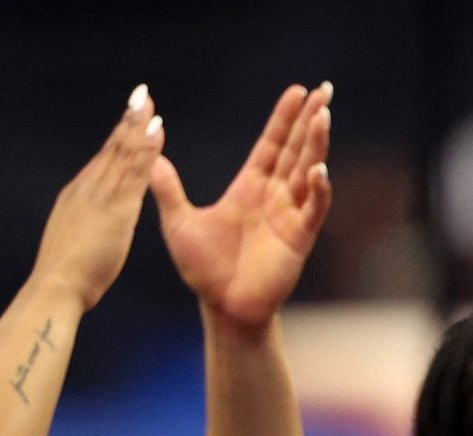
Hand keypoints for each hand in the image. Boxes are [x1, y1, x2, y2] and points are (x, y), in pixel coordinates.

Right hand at [32, 86, 168, 311]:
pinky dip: (145, 149)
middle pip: (111, 147)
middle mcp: (88, 187)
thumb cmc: (67, 273)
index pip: (103, 159)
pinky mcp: (115, 208)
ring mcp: (101, 195)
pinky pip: (134, 172)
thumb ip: (88, 222)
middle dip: (128, 119)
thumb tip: (94, 219)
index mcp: (79, 194)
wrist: (57, 285)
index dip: (117, 136)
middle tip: (141, 94)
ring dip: (137, 126)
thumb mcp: (76, 238)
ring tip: (148, 103)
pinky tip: (155, 132)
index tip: (129, 116)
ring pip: (122, 153)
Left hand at [154, 83, 334, 330]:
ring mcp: (289, 217)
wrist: (223, 308)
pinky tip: (319, 170)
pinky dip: (317, 191)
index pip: (272, 144)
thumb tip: (148, 156)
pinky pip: (311, 210)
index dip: (284, 119)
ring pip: (307, 172)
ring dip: (317, 145)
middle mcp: (274, 197)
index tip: (297, 91)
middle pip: (296, 150)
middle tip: (325, 91)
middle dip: (311, 121)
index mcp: (250, 187)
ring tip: (324, 117)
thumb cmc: (204, 270)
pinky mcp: (298, 240)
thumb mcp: (179, 222)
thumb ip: (167, 188)